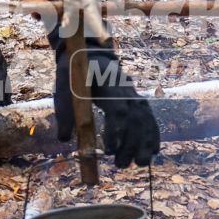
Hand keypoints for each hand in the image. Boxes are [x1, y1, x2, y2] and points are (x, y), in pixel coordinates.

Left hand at [52, 37, 160, 167]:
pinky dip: (152, 134)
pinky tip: (153, 151)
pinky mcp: (137, 99)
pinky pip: (149, 117)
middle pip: (135, 117)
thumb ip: (65, 111)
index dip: (116, 131)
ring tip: (141, 164)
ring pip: (145, 118)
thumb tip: (64, 138)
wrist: (90, 54)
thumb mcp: (64, 87)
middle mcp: (125, 88)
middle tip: (121, 165)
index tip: (110, 151)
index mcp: (106, 83)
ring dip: (145, 142)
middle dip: (131, 143)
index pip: (118, 109)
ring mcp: (134, 93)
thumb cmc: (75, 73)